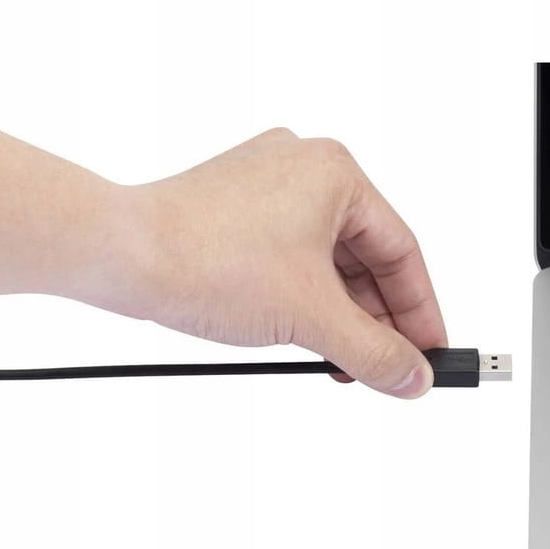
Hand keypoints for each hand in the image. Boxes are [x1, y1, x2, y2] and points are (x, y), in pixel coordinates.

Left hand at [100, 128, 446, 397]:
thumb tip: (413, 378)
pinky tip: (307, 340)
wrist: (119, 255)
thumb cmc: (207, 259)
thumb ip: (374, 352)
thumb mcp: (311, 317)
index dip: (421, 311)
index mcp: (336, 173)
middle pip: (366, 259)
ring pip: (327, 264)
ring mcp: (266, 189)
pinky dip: (306, 302)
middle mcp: (304, 170)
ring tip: (343, 363)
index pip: (402, 252)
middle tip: (387, 369)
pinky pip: (292, 261)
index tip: (430, 354)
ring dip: (341, 318)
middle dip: (377, 322)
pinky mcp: (236, 212)